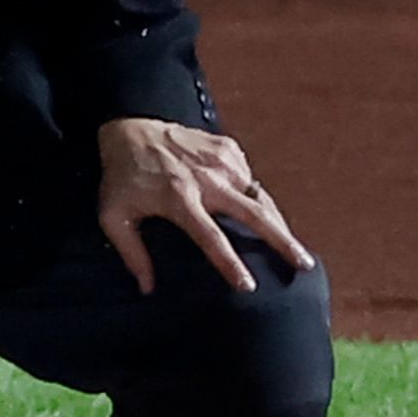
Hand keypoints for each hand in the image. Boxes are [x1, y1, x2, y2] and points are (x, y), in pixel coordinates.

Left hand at [95, 117, 314, 294]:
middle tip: (304, 263)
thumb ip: (131, 254)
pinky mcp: (228, 148)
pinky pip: (249, 180)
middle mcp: (206, 178)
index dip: (230, 263)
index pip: (211, 237)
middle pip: (254, 213)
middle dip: (282, 240)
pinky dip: (255, 198)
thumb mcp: (113, 216)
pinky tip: (257, 214)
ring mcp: (221, 161)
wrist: (130, 128)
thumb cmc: (121, 177)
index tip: (249, 285)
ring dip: (275, 221)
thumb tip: (147, 288)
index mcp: (179, 199)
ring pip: (258, 197)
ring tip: (290, 244)